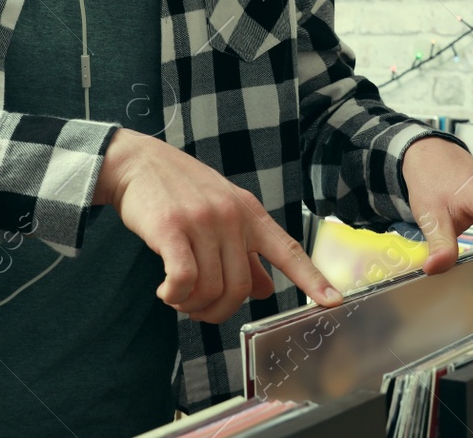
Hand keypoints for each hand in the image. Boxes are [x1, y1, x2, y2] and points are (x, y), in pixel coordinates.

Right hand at [95, 128, 344, 323]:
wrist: (140, 162)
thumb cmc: (182, 192)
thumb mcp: (223, 214)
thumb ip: (246, 254)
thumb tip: (267, 290)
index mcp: (250, 213)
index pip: (288, 249)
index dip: (312, 278)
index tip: (333, 301)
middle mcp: (232, 216)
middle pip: (240, 288)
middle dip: (218, 310)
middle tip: (198, 309)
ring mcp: (203, 220)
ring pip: (211, 288)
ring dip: (191, 305)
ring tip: (177, 297)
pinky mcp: (172, 228)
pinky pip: (184, 279)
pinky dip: (175, 295)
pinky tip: (166, 291)